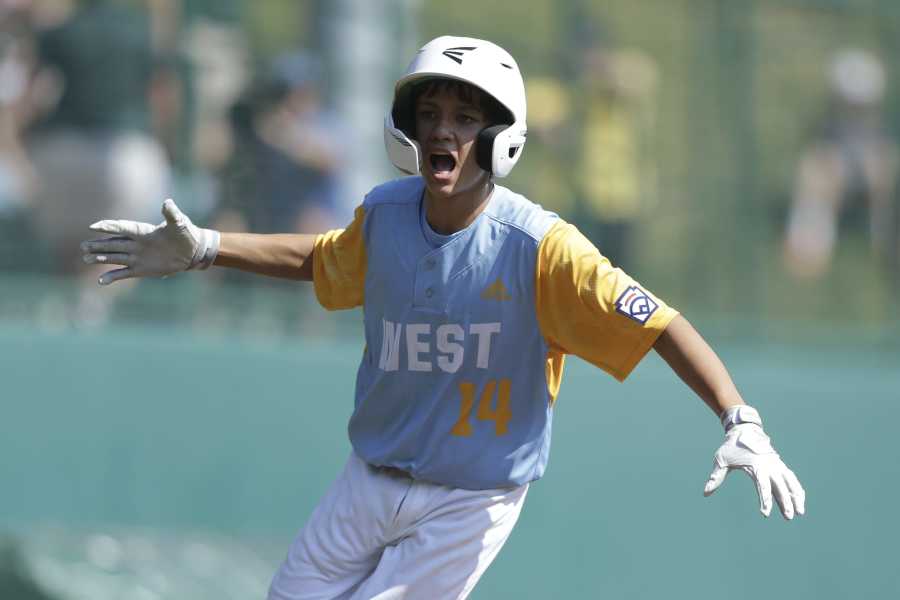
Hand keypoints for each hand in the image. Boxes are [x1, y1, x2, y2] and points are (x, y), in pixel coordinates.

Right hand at [81, 199, 219, 284]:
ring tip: (86, 258)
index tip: (93, 226)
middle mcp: (137, 244)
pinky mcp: (141, 269)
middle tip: (83, 246)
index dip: (109, 227)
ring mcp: (137, 257)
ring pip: (115, 257)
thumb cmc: (186, 234)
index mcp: (143, 231)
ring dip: (101, 258)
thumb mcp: (179, 223)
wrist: (192, 251)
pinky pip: (123, 273)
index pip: (123, 228)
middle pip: (114, 243)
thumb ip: (171, 214)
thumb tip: (167, 202)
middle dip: (99, 244)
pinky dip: (112, 277)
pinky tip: (100, 281)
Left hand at [704, 408, 805, 519]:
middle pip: (780, 487)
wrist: (744, 430)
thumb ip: (716, 477)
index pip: (762, 486)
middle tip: (788, 517)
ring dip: (796, 497)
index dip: (764, 500)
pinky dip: (796, 488)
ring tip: (800, 512)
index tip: (765, 514)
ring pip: (790, 482)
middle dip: (785, 502)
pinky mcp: (780, 465)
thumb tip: (705, 493)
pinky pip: (791, 478)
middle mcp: (769, 466)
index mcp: (755, 466)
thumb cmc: (731, 447)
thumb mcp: (721, 460)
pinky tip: (800, 500)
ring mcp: (777, 465)